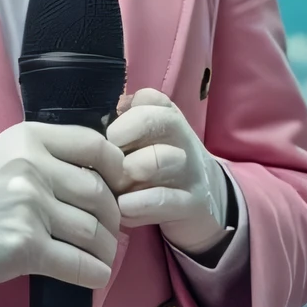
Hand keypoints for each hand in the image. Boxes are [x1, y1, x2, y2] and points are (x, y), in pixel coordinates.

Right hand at [0, 123, 128, 288]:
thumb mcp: (7, 155)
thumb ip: (51, 155)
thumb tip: (108, 175)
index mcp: (30, 139)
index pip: (96, 146)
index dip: (118, 170)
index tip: (120, 189)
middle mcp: (31, 168)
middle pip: (100, 193)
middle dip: (113, 218)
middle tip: (110, 230)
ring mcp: (28, 207)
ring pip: (93, 231)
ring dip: (106, 249)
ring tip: (102, 255)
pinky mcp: (23, 246)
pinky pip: (78, 262)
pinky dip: (94, 273)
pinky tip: (95, 275)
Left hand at [106, 89, 231, 256]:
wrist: (205, 201)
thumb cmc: (159, 168)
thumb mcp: (145, 143)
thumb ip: (124, 126)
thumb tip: (102, 115)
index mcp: (167, 119)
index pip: (150, 98)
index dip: (125, 112)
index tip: (109, 134)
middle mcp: (181, 139)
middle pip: (160, 119)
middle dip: (128, 131)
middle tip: (110, 153)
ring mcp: (189, 171)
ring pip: (162, 158)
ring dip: (135, 168)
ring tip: (117, 184)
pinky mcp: (191, 203)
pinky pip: (165, 200)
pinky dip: (138, 204)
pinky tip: (122, 208)